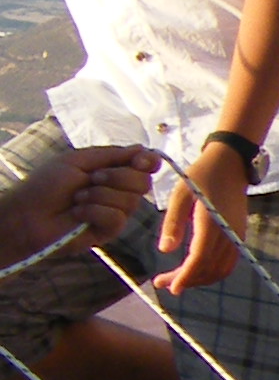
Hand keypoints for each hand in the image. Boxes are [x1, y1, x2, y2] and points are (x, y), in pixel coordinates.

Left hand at [0, 144, 155, 262]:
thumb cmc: (47, 184)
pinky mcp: (109, 230)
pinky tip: (78, 213)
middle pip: (143, 182)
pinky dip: (94, 212)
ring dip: (99, 195)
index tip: (142, 161)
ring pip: (131, 200)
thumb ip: (112, 155)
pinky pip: (117, 218)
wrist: (29, 213)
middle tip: (92, 178)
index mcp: (112, 171)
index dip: (149, 162)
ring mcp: (116, 211)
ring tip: (77, 198)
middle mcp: (118, 191)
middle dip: (117, 177)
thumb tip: (143, 149)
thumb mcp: (78, 160)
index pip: (144, 165)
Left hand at [153, 141, 252, 292]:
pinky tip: (195, 269)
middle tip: (162, 282)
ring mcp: (236, 236)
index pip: (200, 258)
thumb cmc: (201, 176)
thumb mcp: (180, 194)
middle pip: (209, 268)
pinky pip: (228, 263)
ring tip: (177, 279)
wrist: (230, 164)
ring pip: (221, 269)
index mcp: (212, 223)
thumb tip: (165, 250)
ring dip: (200, 279)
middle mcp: (228, 233)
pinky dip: (212, 272)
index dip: (185, 276)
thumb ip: (173, 223)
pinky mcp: (238, 235)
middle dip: (187, 280)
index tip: (170, 288)